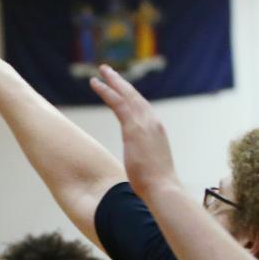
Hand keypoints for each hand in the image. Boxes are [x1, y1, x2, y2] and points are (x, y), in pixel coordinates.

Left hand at [88, 65, 178, 199]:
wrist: (163, 189)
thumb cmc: (156, 185)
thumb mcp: (149, 167)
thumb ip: (143, 160)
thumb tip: (140, 167)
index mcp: (156, 131)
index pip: (142, 108)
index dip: (130, 97)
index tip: (121, 88)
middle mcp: (153, 123)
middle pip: (134, 96)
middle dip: (121, 82)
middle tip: (108, 70)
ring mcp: (145, 124)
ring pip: (126, 95)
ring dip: (113, 81)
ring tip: (101, 70)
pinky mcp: (134, 128)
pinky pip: (117, 103)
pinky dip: (106, 92)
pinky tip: (95, 84)